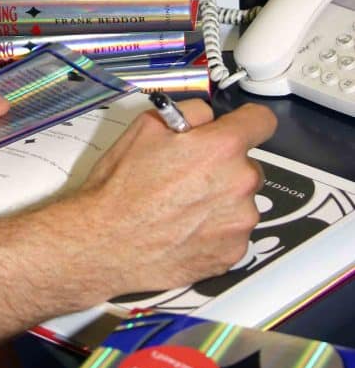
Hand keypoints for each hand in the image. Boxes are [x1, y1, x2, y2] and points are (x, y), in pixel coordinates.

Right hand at [62, 100, 276, 300]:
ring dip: (221, 199)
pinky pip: (232, 231)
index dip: (246, 121)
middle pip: (248, 164)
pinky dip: (215, 229)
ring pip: (241, 200)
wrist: (105, 242)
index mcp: (223, 147)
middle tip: (188, 174)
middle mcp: (241, 184)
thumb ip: (189, 114)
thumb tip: (208, 118)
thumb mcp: (146, 127)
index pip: (262, 121)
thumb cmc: (122, 185)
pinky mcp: (233, 254)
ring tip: (181, 207)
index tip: (235, 128)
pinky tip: (184, 229)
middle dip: (225, 165)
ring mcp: (240, 223)